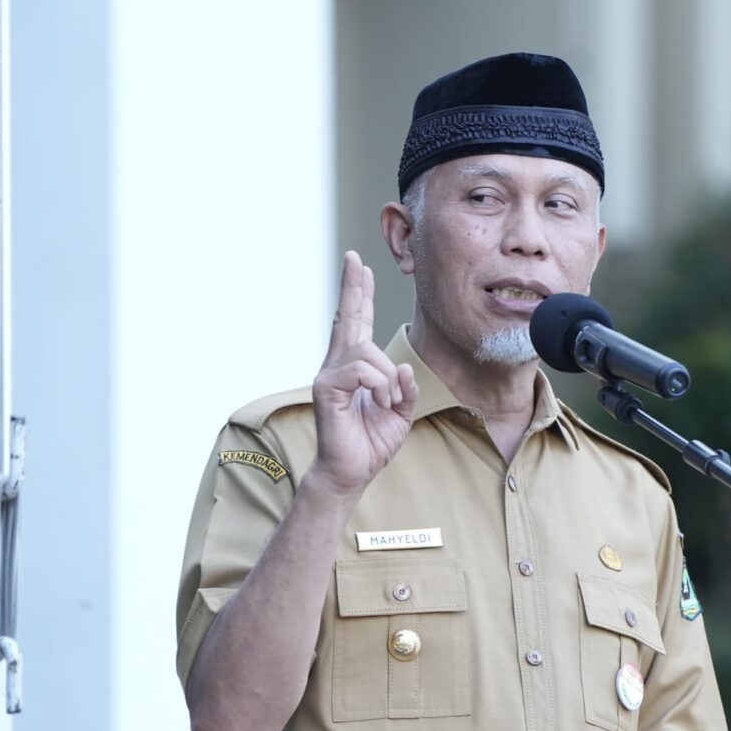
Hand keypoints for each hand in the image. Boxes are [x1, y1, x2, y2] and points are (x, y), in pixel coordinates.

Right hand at [309, 251, 416, 499]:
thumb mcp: (400, 413)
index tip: (361, 268)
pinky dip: (378, 386)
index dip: (361, 296)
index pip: (358, 324)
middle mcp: (338, 365)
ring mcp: (328, 374)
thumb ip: (405, 389)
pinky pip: (361, 370)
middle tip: (353, 258)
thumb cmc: (371, 444)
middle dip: (352, 286)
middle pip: (348, 316)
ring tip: (386, 402)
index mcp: (356, 368)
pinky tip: (378, 403)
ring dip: (387, 378)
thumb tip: (404, 368)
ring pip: (367, 350)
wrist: (352, 472)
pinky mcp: (325, 387)